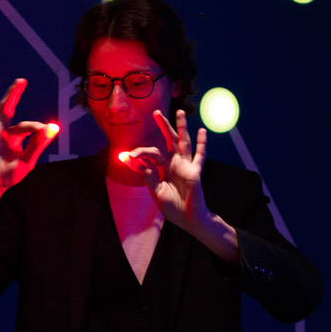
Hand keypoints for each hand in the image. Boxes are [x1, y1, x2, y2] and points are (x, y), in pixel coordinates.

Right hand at [0, 76, 55, 229]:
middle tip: (21, 80)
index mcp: (14, 136)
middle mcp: (1, 131)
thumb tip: (53, 128)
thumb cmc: (9, 175)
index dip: (35, 127)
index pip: (25, 125)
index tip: (44, 130)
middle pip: (7, 107)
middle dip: (13, 94)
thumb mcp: (27, 161)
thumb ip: (38, 145)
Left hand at [121, 109, 209, 231]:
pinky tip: (202, 131)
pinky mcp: (195, 172)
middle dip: (163, 125)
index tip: (128, 155)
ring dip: (182, 127)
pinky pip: (199, 156)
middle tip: (156, 112)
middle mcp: (175, 163)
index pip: (152, 153)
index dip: (140, 153)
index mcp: (164, 167)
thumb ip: (147, 176)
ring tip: (180, 112)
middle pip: (169, 140)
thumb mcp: (155, 191)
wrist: (187, 220)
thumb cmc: (172, 207)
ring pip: (183, 142)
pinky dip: (202, 144)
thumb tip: (133, 161)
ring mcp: (186, 166)